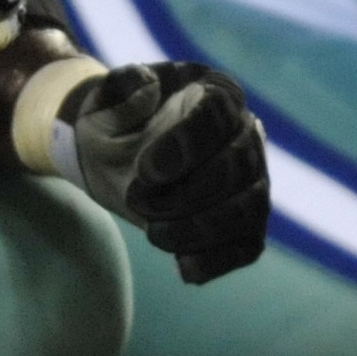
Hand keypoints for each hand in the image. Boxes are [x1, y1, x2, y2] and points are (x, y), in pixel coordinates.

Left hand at [57, 61, 269, 280]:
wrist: (116, 156)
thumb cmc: (114, 121)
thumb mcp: (104, 98)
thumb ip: (121, 87)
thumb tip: (146, 89)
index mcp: (215, 92)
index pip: (218, 114)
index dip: (186, 145)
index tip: (146, 170)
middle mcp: (245, 133)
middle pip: (239, 165)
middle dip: (188, 193)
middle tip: (136, 200)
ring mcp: (252, 178)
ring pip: (250, 208)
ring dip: (202, 228)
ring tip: (154, 236)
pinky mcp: (245, 220)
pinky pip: (248, 245)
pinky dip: (219, 260)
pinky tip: (184, 268)